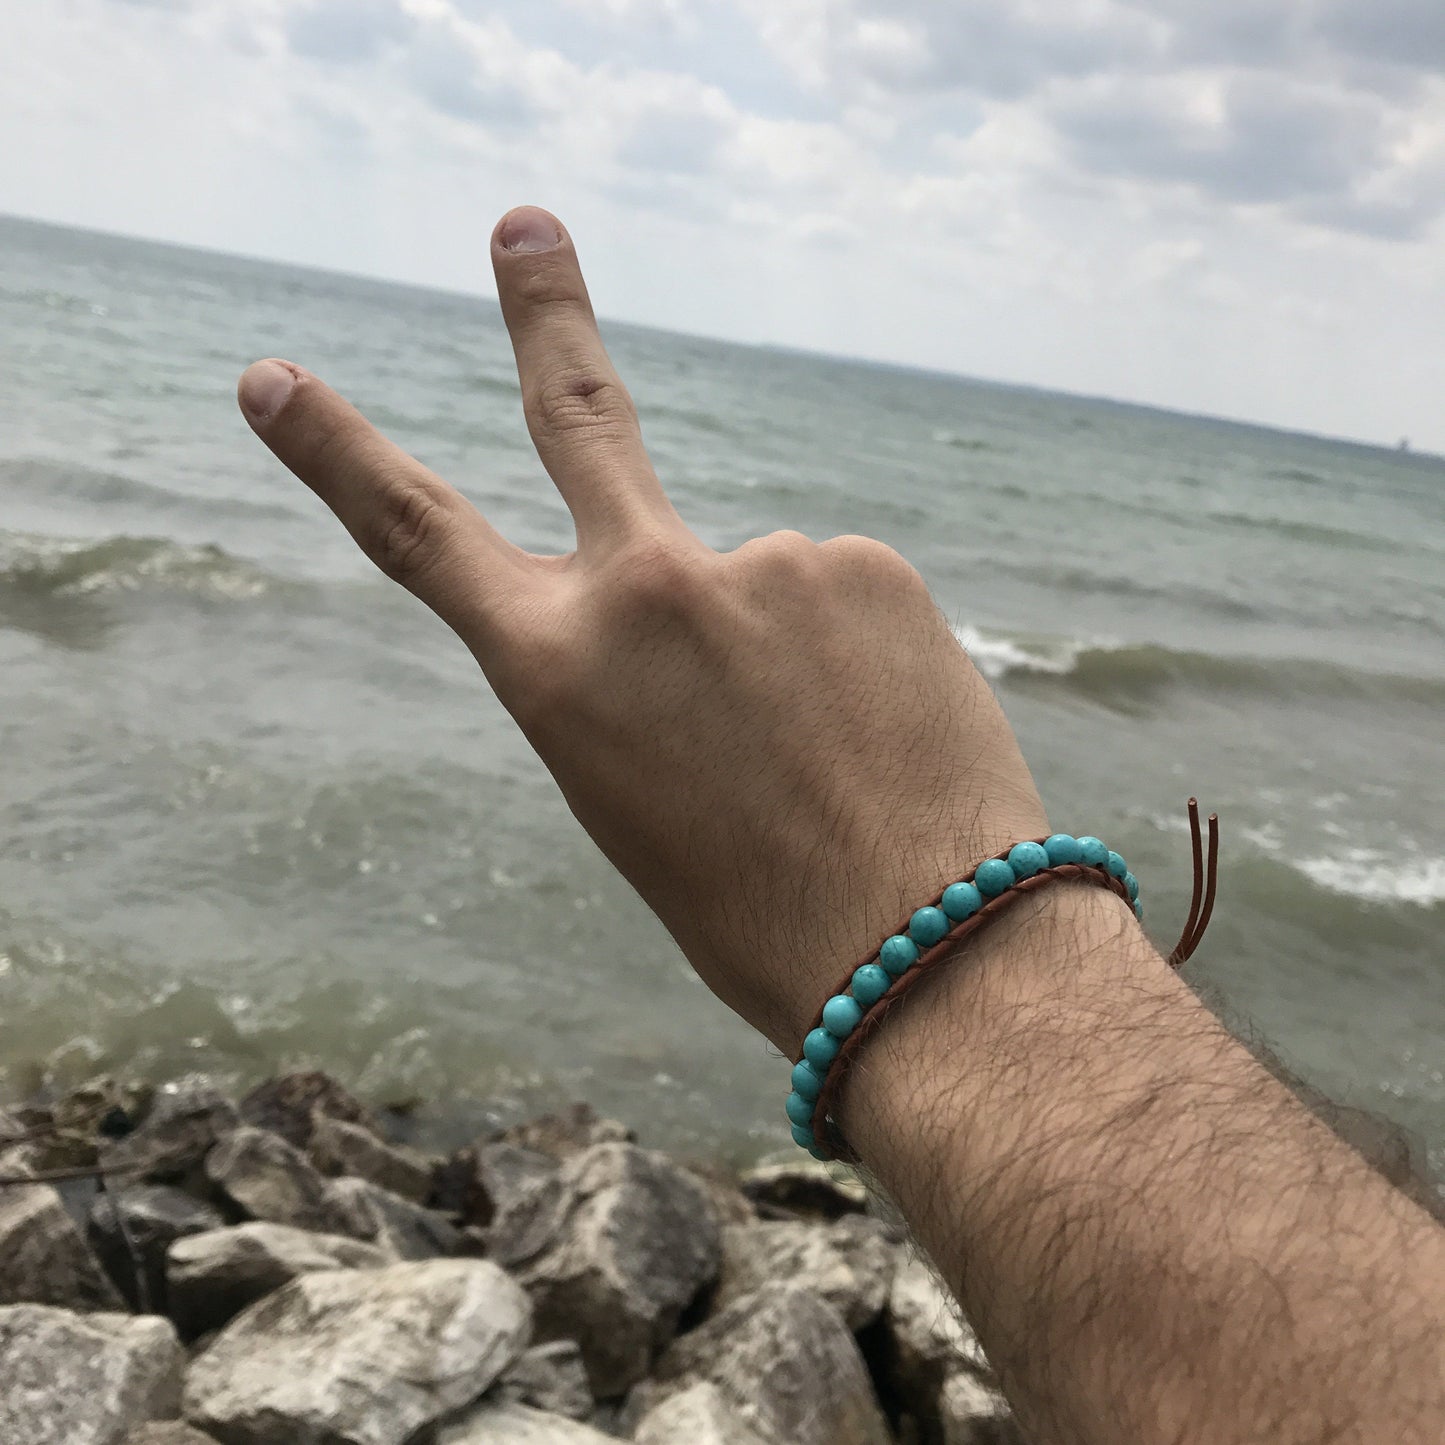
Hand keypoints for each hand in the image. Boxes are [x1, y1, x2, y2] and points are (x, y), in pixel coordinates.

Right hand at [237, 206, 1046, 1052]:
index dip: (336, 454)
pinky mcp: (866, 561)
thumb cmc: (761, 919)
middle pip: (578, 412)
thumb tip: (706, 609)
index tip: (274, 379)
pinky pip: (843, 601)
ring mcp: (763, 559)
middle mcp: (645, 590)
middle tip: (525, 228)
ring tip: (835, 759)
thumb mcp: (640, 809)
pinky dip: (858, 659)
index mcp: (558, 674)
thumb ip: (638, 684)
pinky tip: (884, 733)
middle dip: (543, 310)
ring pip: (761, 588)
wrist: (928, 955)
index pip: (419, 535)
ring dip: (788, 654)